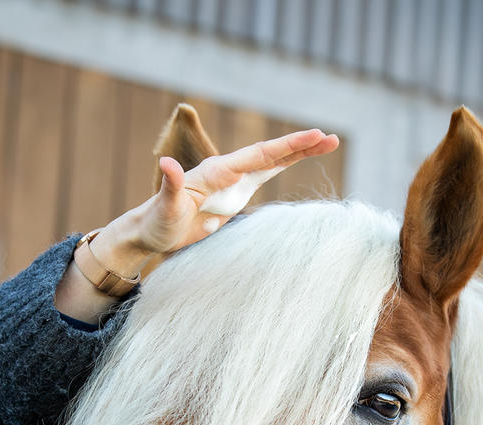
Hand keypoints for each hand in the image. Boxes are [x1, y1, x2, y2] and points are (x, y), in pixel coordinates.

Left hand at [127, 127, 340, 253]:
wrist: (151, 230)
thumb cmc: (156, 221)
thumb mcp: (164, 207)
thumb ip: (169, 185)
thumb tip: (166, 164)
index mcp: (217, 171)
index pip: (257, 154)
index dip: (286, 146)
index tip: (312, 136)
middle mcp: (228, 170)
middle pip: (271, 153)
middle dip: (301, 145)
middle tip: (331, 138)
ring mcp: (234, 180)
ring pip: (273, 160)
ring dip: (299, 151)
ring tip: (329, 142)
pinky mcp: (236, 192)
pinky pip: (266, 173)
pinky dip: (285, 164)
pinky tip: (302, 158)